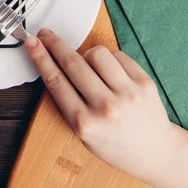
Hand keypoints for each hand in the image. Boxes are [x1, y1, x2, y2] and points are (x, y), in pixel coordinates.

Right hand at [24, 29, 180, 178]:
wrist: (155, 153)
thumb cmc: (115, 144)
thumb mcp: (83, 133)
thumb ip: (69, 102)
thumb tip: (55, 64)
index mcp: (85, 123)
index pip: (55, 81)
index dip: (40, 57)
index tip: (32, 43)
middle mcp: (106, 108)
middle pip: (72, 63)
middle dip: (55, 44)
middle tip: (46, 35)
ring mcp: (127, 94)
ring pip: (97, 53)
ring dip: (87, 54)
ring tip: (89, 66)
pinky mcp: (144, 83)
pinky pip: (119, 55)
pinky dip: (109, 59)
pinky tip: (110, 71)